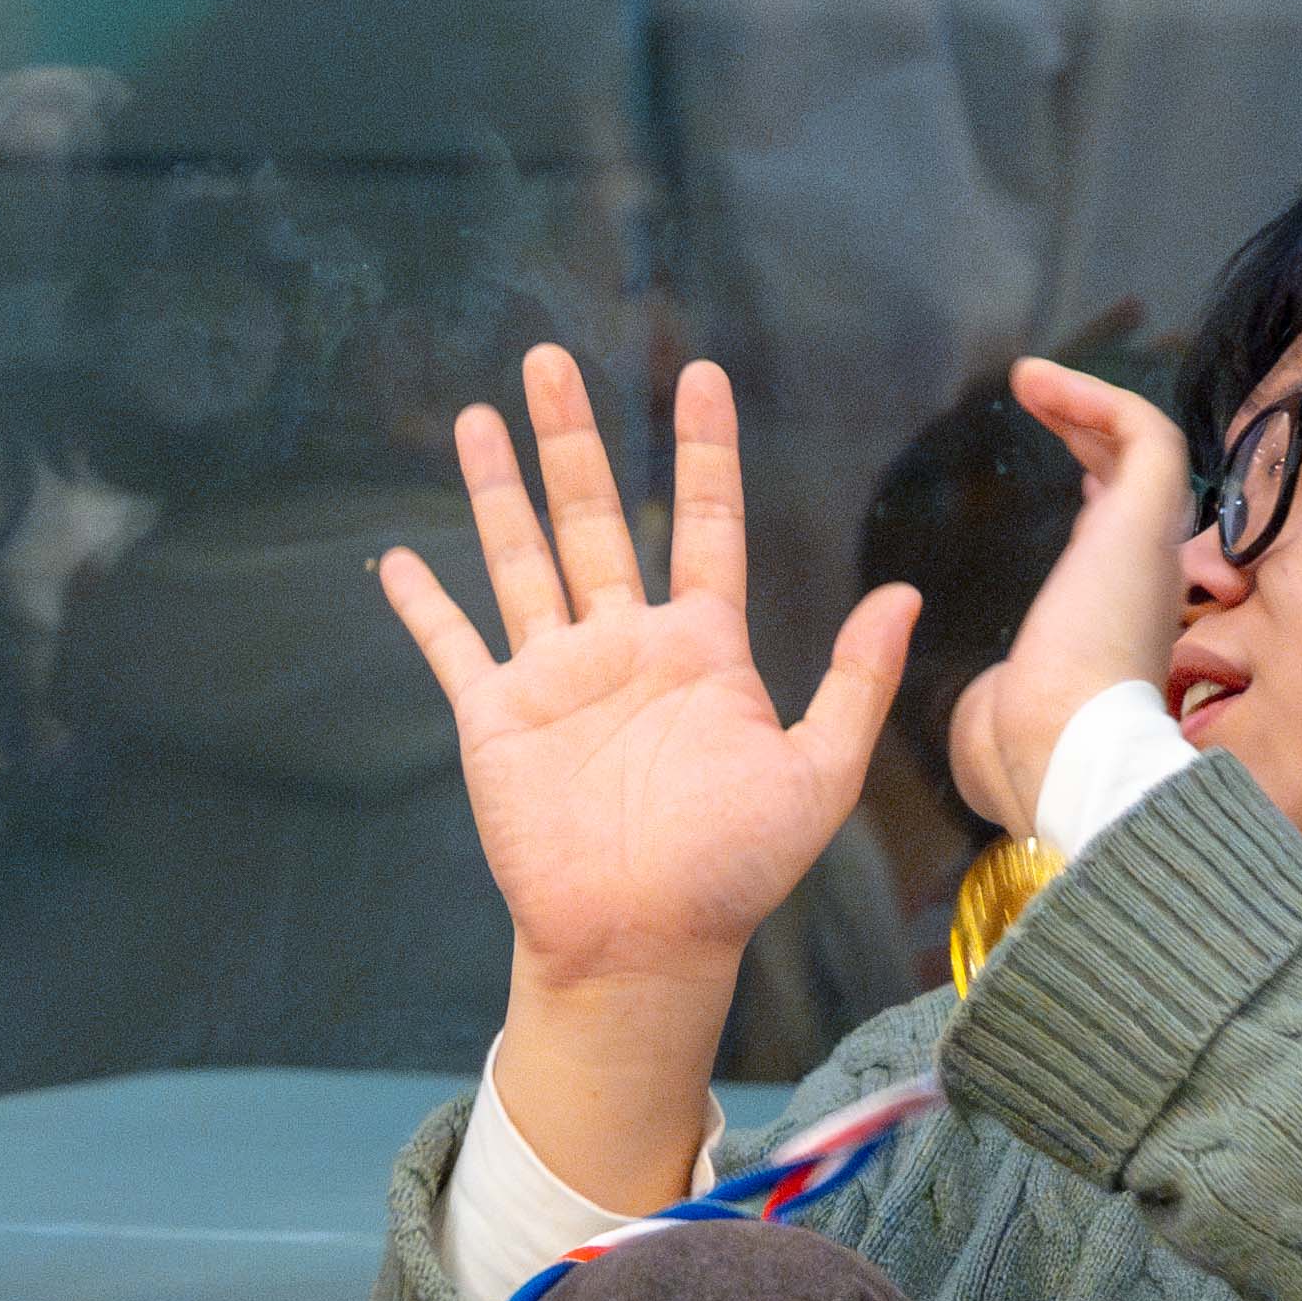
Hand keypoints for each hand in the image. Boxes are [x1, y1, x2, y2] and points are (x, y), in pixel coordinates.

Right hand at [374, 352, 915, 1000]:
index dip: (703, 450)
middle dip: (573, 438)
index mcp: (701, 650)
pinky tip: (396, 557)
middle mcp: (624, 647)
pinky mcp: (496, 717)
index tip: (700, 375)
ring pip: (520, 557)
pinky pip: (452, 646)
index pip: (704, 523)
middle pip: (595, 517)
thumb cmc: (732, 872)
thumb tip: (905, 593)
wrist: (641, 943)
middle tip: (552, 357)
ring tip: (478, 413)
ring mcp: (555, 677)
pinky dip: (422, 604)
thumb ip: (854, 681)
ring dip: (497, 487)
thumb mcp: (816, 775)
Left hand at [946, 357, 1200, 833]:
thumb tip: (988, 695)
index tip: (1074, 470)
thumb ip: (997, 691)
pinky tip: (1036, 384)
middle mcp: (1146, 575)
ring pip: (1147, 448)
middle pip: (1136, 484)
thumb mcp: (1002, 711)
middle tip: (1044, 403)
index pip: (1123, 538)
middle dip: (1092, 435)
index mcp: (1117, 618)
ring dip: (1089, 406)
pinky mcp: (1145, 514)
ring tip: (1030, 380)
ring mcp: (1151, 542)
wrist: (1064, 750)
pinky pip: (1142, 430)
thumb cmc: (1032, 747)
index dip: (1102, 493)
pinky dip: (1095, 398)